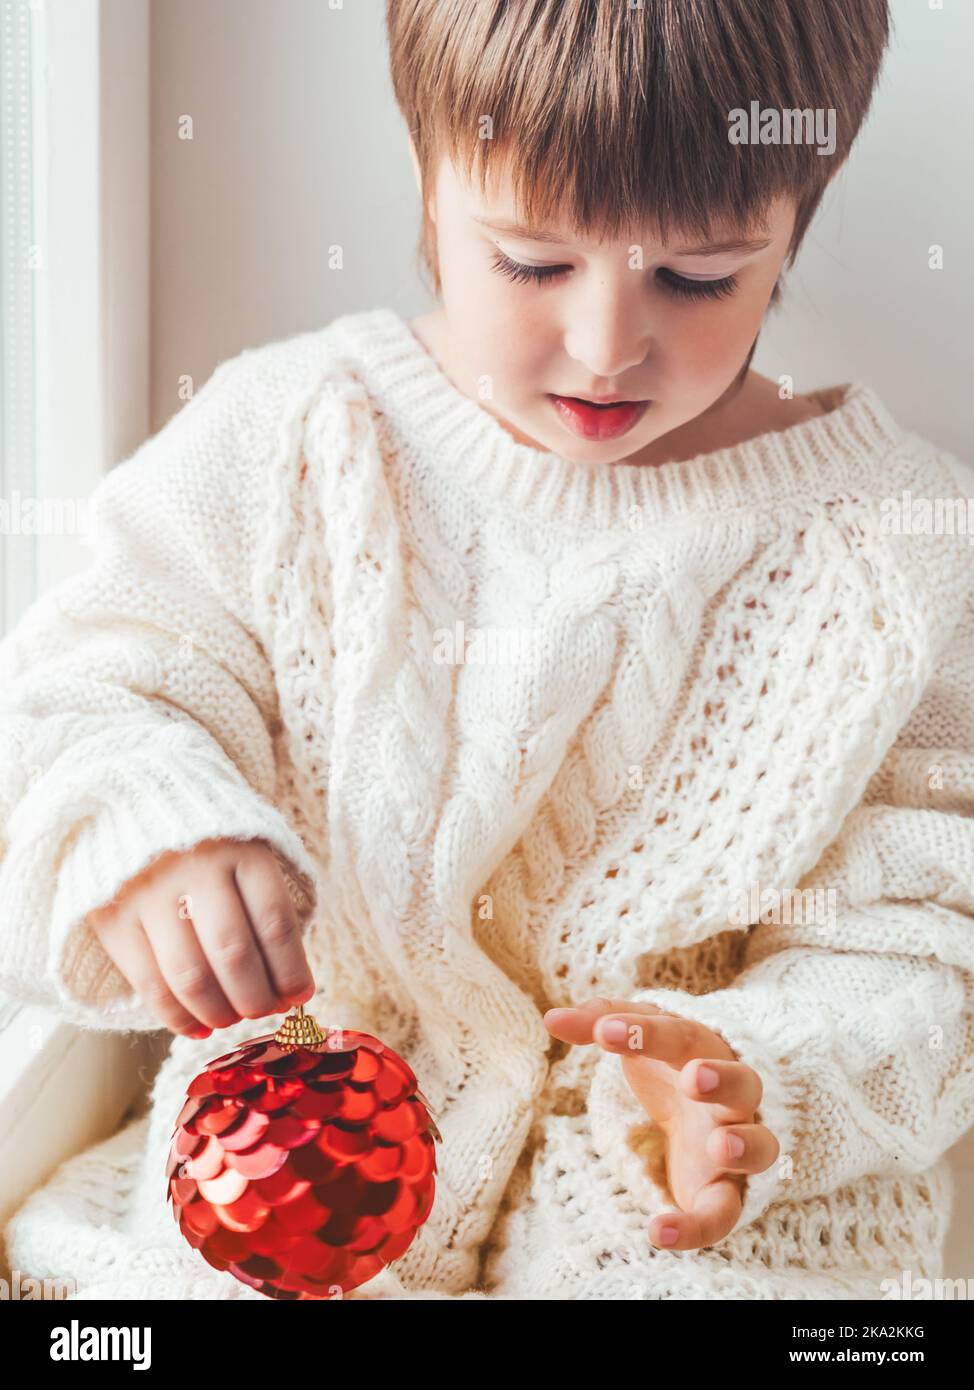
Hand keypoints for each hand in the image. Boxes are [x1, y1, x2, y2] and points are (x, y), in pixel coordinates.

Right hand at [85, 837, 315, 1037]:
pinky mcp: (113, 918)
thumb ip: (268, 913)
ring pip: (191, 975)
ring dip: (218, 1012)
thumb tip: (291, 990)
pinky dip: (177, 1016)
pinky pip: (149, 983)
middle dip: (256, 997)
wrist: (136, 809)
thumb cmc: (213, 849)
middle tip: (265, 1011)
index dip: (291, 970)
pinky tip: (197, 1027)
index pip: (275, 922)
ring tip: (232, 1019)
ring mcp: (149, 893)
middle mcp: (196, 867)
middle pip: (233, 952)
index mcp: (242, 850)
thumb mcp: (250, 857)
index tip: (300, 995)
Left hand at [544, 996, 779, 1251]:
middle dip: (721, 1079)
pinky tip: (659, 1232)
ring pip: (760, 1145)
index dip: (645, 1032)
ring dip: (744, 1144)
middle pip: (741, 1083)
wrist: (703, 1117)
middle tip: (694, 1077)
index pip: (681, 1035)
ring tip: (721, 1146)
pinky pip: (722, 1215)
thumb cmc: (669, 1065)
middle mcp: (729, 1098)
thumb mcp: (637, 1038)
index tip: (605, 1032)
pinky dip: (696, 1228)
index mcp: (705, 1051)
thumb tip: (553, 1018)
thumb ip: (600, 1023)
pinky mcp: (724, 1194)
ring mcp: (734, 1144)